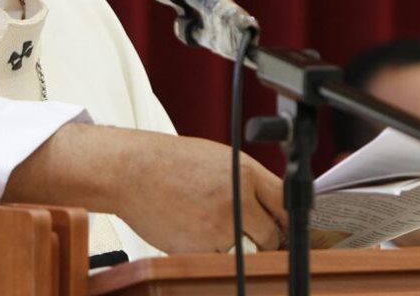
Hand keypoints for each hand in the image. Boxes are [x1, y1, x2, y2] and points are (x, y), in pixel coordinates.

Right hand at [3, 123, 287, 252]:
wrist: (130, 170)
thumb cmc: (173, 162)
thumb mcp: (219, 159)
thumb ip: (250, 181)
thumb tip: (277, 205)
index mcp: (245, 173)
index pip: (287, 204)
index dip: (289, 219)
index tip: (288, 226)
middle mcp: (236, 200)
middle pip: (274, 236)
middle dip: (265, 237)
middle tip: (248, 231)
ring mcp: (218, 227)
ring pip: (249, 253)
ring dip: (241, 249)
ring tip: (217, 229)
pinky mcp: (199, 248)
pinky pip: (221, 260)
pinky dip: (214, 254)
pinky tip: (197, 233)